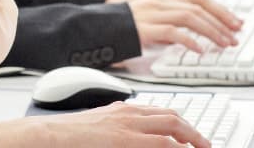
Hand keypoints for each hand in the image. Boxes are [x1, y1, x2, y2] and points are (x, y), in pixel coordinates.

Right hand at [0, 101, 209, 147]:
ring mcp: (129, 126)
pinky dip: (176, 147)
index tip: (191, 135)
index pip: (162, 112)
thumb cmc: (68, 134)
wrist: (48, 134)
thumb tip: (132, 138)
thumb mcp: (98, 126)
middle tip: (205, 145)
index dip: (181, 124)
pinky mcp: (126, 140)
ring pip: (173, 128)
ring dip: (192, 139)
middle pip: (173, 118)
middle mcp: (129, 113)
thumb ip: (117, 127)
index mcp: (123, 109)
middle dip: (193, 132)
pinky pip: (161, 143)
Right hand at [106, 0, 241, 50]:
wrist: (98, 24)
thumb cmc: (126, 21)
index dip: (221, 10)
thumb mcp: (152, 13)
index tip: (236, 22)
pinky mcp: (146, 27)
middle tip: (235, 36)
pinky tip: (199, 50)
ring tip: (223, 44)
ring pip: (190, 17)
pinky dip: (189, 40)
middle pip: (199, 7)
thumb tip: (196, 31)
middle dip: (221, 22)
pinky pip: (173, 32)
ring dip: (211, 31)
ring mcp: (153, 11)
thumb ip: (172, 16)